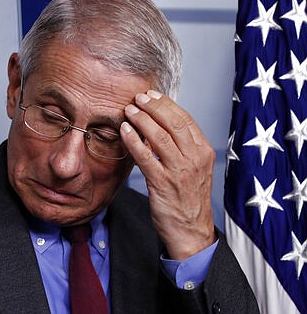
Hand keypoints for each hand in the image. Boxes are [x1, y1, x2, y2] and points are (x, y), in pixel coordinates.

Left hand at [120, 90, 215, 260]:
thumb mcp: (193, 169)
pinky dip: (134, 141)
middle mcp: (194, 159)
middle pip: (173, 123)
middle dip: (153, 107)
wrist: (191, 232)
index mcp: (203, 152)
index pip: (185, 119)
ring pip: (160, 137)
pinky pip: (146, 157)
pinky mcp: (163, 183)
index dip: (167, 104)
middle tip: (138, 98)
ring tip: (129, 110)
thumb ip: (181, 147)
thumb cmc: (188, 198)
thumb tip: (159, 125)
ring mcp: (179, 171)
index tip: (152, 95)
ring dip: (142, 120)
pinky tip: (125, 131)